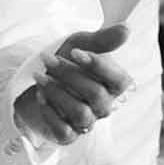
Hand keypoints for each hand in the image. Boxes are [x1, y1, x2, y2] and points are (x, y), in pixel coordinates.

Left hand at [15, 22, 132, 146]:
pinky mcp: (67, 135)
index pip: (120, 81)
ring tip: (39, 76)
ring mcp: (87, 122)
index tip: (75, 52)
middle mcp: (105, 106)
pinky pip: (64, 131)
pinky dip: (50, 112)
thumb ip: (102, 40)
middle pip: (96, 95)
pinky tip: (39, 95)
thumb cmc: (65, 60)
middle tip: (48, 59)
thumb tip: (127, 29)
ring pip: (81, 114)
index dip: (99, 67)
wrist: (35, 79)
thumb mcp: (81, 44)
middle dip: (70, 75)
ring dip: (57, 93)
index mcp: (114, 85)